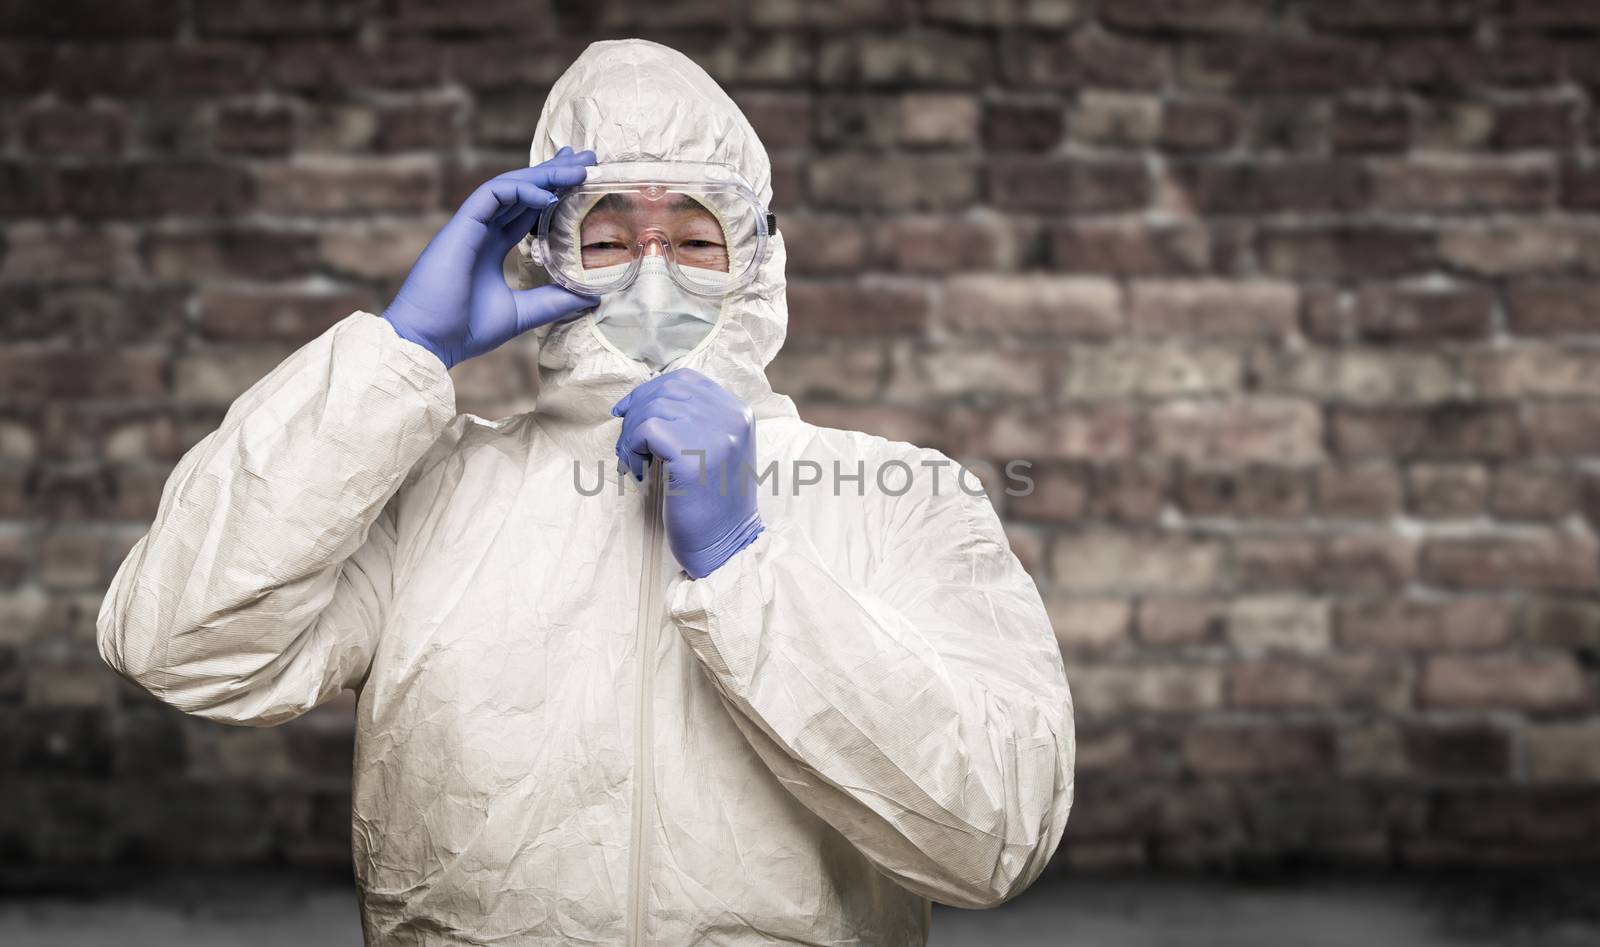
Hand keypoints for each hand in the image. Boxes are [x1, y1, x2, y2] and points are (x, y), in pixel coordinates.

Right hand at [381, 146, 598, 368]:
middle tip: (588, 156)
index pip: (526, 211)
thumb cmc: (465, 330)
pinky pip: (492, 195)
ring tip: (578, 166)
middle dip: (554, 172)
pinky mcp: (460, 226)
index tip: (583, 181)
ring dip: (544, 174)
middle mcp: (480, 231)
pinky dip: (521, 190)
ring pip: (509, 186)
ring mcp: (469, 226)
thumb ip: (553, 301)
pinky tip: (549, 196)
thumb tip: (593, 296)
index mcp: (490, 247)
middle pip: (521, 191)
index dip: (553, 194)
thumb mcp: (521, 313)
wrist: (428, 341)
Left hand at [613, 369, 764, 578]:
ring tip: (634, 460)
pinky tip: (639, 469)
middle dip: (636, 412)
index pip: (686, 380)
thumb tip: (647, 399)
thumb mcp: (717, 450)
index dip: (650, 390)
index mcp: (739, 413)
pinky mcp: (692, 456)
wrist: (724, 544)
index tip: (628, 411)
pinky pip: (646, 430)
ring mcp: (714, 435)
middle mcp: (731, 418)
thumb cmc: (713, 501)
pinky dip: (632, 447)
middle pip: (666, 390)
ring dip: (631, 434)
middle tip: (628, 444)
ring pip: (652, 409)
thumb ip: (696, 421)